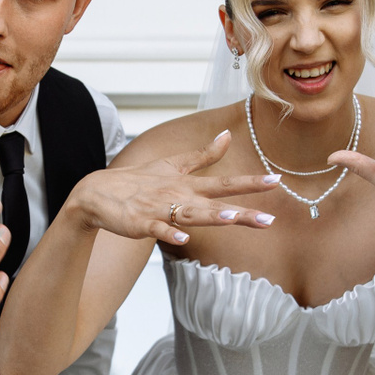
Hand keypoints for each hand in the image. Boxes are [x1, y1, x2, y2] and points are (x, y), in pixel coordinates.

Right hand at [63, 131, 279, 245]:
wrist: (98, 193)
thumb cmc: (139, 180)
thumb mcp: (173, 164)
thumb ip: (204, 155)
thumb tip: (228, 135)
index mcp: (187, 184)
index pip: (224, 183)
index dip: (250, 183)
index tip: (276, 181)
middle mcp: (178, 195)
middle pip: (214, 204)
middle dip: (242, 212)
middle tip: (269, 220)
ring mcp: (160, 209)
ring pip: (190, 214)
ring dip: (210, 217)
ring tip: (232, 218)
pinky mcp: (141, 223)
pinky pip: (158, 229)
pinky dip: (170, 233)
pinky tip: (183, 239)